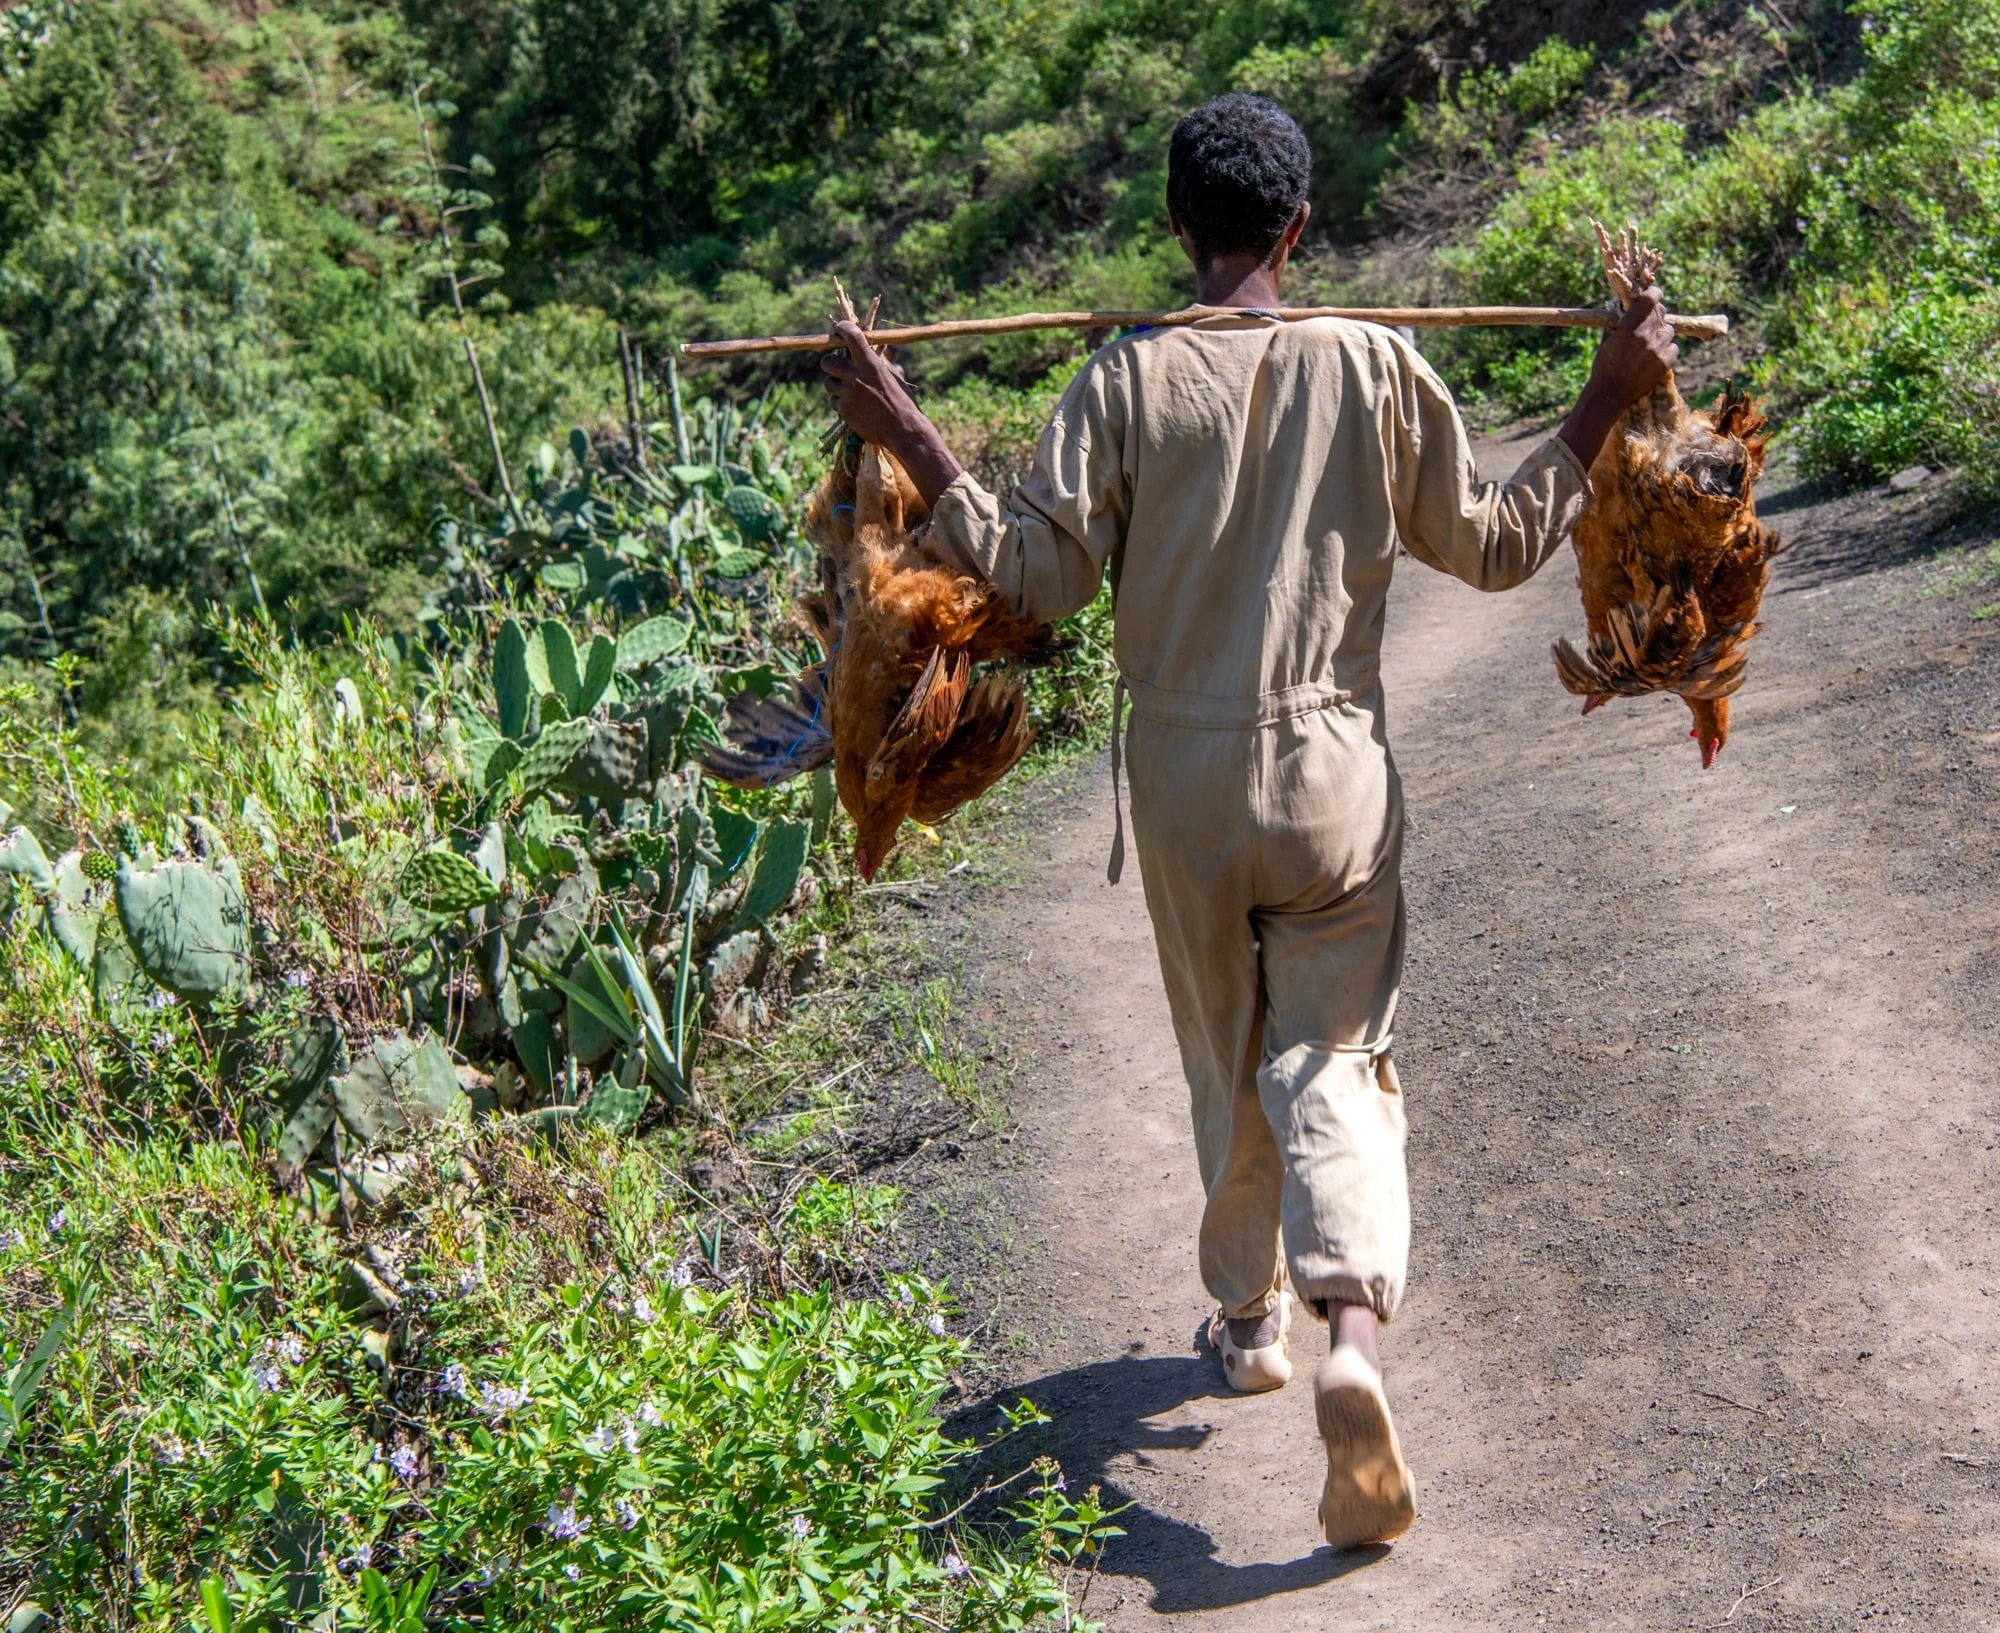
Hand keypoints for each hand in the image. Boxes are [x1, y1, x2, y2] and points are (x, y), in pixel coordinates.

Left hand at [819, 319, 965, 506]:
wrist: (903, 430)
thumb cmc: (903, 401)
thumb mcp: (893, 375)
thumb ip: (878, 361)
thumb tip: (876, 348)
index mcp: (870, 363)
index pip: (850, 335)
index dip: (841, 329)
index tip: (838, 330)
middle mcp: (855, 376)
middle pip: (827, 361)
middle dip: (830, 363)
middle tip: (839, 368)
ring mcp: (847, 394)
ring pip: (829, 383)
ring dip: (836, 386)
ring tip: (853, 393)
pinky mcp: (843, 410)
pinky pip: (834, 401)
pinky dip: (841, 404)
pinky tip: (856, 408)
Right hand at [1586, 289, 1677, 409]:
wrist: (1609, 394)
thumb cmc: (1604, 367)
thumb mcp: (1606, 341)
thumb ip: (1618, 324)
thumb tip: (1624, 308)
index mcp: (1628, 327)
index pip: (1649, 299)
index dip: (1654, 293)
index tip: (1655, 294)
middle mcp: (1645, 335)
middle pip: (1661, 312)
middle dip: (1656, 315)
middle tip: (1650, 323)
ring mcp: (1657, 349)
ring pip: (1669, 330)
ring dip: (1662, 335)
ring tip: (1650, 346)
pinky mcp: (1666, 362)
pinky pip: (1673, 348)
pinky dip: (1666, 351)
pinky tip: (1655, 358)